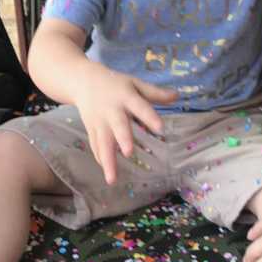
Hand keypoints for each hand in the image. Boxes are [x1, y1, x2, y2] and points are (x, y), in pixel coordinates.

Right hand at [73, 66, 175, 185]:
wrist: (84, 81)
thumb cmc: (116, 84)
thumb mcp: (135, 83)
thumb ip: (155, 93)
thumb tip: (178, 96)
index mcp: (126, 97)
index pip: (140, 107)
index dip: (150, 117)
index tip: (160, 128)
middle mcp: (112, 111)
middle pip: (118, 125)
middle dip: (123, 139)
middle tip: (130, 153)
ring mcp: (99, 121)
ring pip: (103, 142)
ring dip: (108, 160)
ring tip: (112, 179)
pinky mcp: (91, 129)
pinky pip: (95, 145)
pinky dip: (100, 158)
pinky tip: (107, 173)